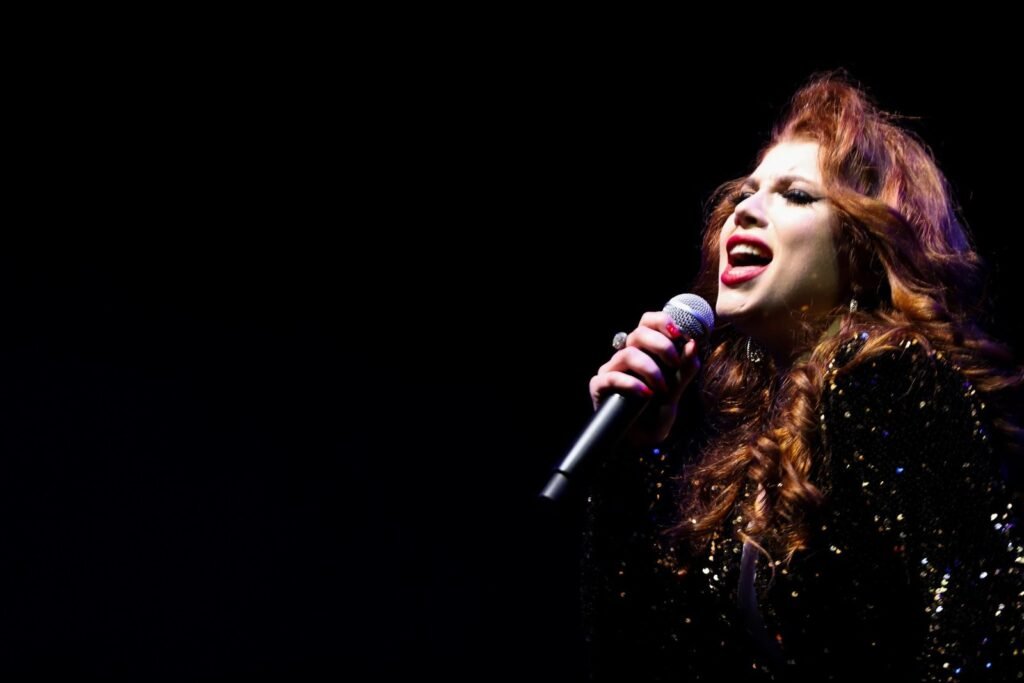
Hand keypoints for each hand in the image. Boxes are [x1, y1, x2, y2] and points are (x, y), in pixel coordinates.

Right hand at [588, 312, 701, 446]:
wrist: (642, 441)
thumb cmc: (657, 413)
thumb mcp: (677, 391)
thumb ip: (685, 369)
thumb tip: (692, 344)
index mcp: (644, 351)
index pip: (647, 322)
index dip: (661, 321)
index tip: (678, 333)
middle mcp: (626, 356)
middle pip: (638, 333)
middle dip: (661, 345)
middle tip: (674, 364)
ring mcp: (611, 370)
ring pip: (628, 354)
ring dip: (650, 370)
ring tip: (662, 389)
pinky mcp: (599, 387)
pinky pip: (612, 377)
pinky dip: (632, 384)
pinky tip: (645, 395)